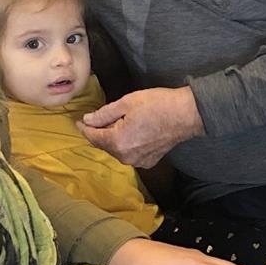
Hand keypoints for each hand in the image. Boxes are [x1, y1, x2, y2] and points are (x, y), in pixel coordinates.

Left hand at [78, 86, 203, 167]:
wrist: (186, 114)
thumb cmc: (158, 105)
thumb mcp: (126, 103)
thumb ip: (103, 114)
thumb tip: (88, 120)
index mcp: (118, 142)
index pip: (93, 136)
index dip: (84, 128)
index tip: (78, 121)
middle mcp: (126, 156)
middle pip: (104, 145)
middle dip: (98, 132)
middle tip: (95, 119)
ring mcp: (138, 161)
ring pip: (116, 150)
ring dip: (112, 138)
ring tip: (114, 123)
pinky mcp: (149, 161)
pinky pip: (129, 153)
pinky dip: (125, 144)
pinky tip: (129, 132)